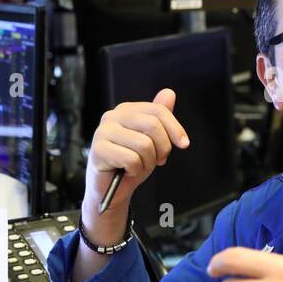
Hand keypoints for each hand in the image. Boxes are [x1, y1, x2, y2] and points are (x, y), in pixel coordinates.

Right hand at [84, 88, 189, 230]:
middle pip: (153, 125)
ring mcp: (103, 132)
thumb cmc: (130, 163)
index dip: (175, 128)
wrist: (110, 189)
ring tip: (139, 167)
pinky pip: (131, 159)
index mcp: (126, 110)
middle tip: (158, 160)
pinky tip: (127, 172)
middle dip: (163, 148)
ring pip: (144, 144)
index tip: (184, 144)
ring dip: (148, 162)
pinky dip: (135, 170)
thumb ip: (158, 118)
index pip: (158, 111)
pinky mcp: (98, 150)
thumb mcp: (151, 140)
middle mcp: (112, 116)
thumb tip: (169, 93)